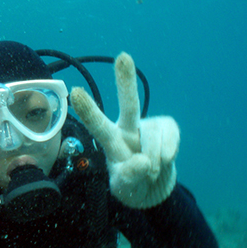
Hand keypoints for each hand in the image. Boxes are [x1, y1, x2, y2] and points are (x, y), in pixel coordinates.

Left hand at [70, 52, 178, 208]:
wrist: (154, 190)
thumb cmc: (131, 185)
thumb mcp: (124, 188)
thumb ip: (129, 177)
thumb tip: (144, 162)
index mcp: (110, 140)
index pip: (97, 124)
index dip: (88, 109)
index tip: (75, 91)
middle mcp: (127, 128)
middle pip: (129, 104)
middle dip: (126, 81)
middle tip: (123, 57)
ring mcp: (149, 127)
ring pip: (154, 135)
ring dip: (155, 159)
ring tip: (151, 172)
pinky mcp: (168, 128)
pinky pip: (171, 139)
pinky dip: (168, 154)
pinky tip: (164, 160)